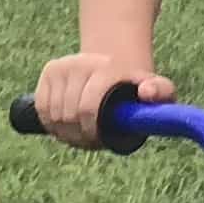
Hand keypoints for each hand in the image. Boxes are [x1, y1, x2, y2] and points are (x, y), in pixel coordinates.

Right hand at [29, 50, 170, 149]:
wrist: (114, 64)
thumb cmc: (135, 87)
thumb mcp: (157, 89)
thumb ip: (162, 92)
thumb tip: (147, 93)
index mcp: (106, 69)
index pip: (87, 107)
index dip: (90, 131)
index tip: (96, 140)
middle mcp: (80, 63)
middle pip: (68, 115)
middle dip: (78, 134)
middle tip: (89, 139)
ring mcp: (62, 66)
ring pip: (53, 114)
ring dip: (65, 131)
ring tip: (80, 133)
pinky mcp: (49, 71)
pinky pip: (41, 109)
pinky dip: (51, 123)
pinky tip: (65, 125)